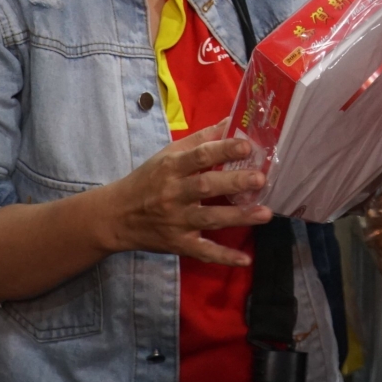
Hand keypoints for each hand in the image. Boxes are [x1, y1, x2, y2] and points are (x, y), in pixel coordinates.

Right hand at [99, 125, 271, 264]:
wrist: (116, 216)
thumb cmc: (148, 180)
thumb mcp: (167, 155)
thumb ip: (200, 140)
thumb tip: (232, 121)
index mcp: (171, 168)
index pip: (199, 156)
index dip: (223, 150)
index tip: (247, 146)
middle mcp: (173, 194)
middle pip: (205, 187)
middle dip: (234, 183)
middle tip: (260, 179)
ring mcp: (176, 221)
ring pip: (209, 218)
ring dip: (238, 216)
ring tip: (266, 213)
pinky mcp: (178, 244)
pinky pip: (203, 251)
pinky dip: (223, 257)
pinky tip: (245, 260)